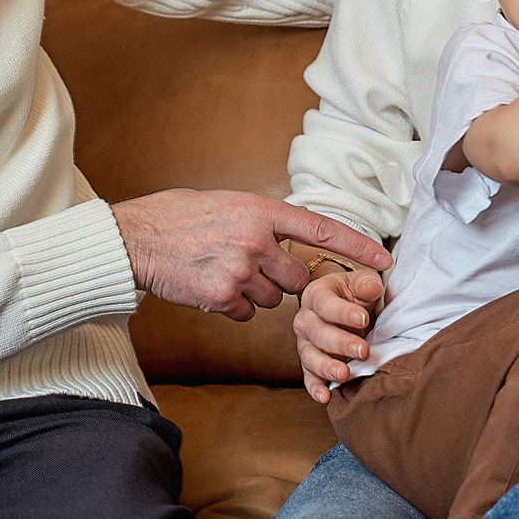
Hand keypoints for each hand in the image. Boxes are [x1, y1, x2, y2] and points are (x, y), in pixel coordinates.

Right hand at [112, 191, 388, 322]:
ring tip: (221, 272)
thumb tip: (288, 236)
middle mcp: (255, 240)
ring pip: (272, 299)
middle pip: (297, 278)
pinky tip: (210, 287)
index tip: (384, 260)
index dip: (357, 248)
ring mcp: (240, 270)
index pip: (322, 229)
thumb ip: (261, 220)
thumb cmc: (178, 219)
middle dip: (282, 279)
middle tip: (251, 267)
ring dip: (255, 293)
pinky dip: (233, 307)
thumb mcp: (226, 205)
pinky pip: (247, 314)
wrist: (135, 240)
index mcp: (260, 210)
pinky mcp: (222, 297)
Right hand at [292, 267, 385, 399]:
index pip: (326, 304)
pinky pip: (309, 378)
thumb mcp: (363, 282)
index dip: (344, 312)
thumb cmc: (356, 294)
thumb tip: (373, 287)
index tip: (364, 319)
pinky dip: (315, 389)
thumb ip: (366, 283)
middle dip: (341, 343)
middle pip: (318, 333)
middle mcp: (305, 320)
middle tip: (363, 350)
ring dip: (327, 367)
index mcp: (316, 295)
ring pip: (311, 357)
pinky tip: (325, 397)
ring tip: (344, 374)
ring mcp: (305, 344)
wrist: (352, 310)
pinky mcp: (310, 364)